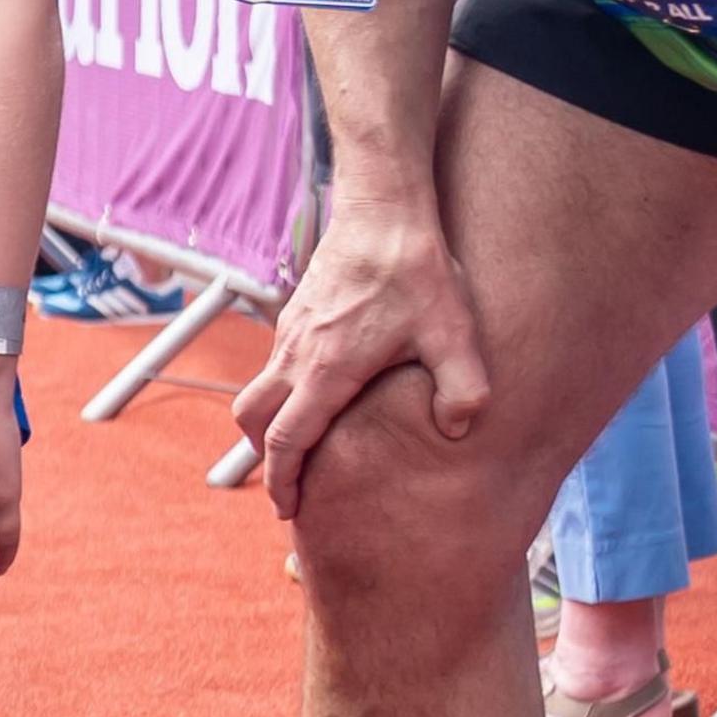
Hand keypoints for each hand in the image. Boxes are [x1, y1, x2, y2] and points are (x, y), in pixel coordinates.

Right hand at [231, 196, 488, 519]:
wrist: (384, 206)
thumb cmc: (418, 270)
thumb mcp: (456, 335)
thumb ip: (463, 391)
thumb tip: (456, 430)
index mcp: (327, 369)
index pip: (286, 439)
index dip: (284, 481)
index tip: (290, 510)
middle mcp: (297, 352)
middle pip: (253, 418)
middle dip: (265, 457)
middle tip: (291, 486)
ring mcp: (291, 330)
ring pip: (258, 389)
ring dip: (271, 423)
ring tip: (303, 447)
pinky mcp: (297, 313)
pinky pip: (274, 365)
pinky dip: (282, 393)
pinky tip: (321, 394)